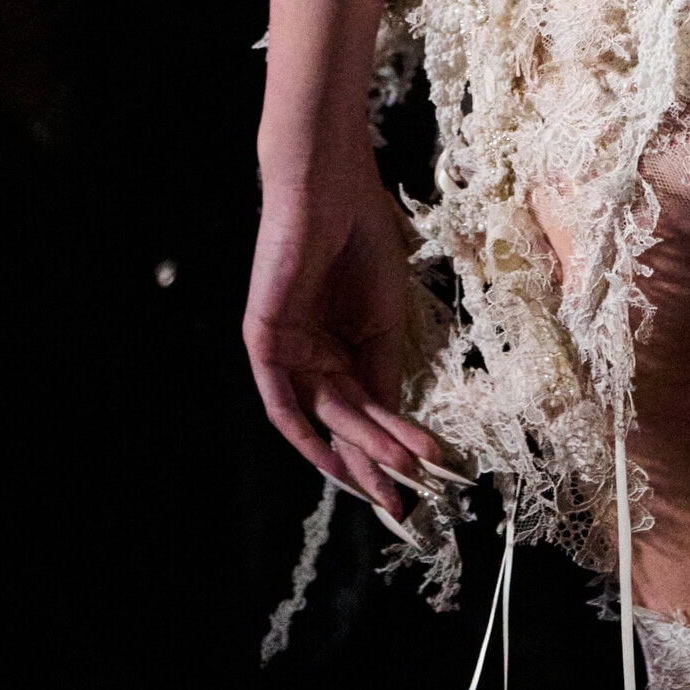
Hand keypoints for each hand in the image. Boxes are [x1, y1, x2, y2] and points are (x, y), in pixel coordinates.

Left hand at [245, 165, 447, 514]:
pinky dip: (306, 434)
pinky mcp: (263, 342)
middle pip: (346, 424)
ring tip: (400, 469)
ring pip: (324, 416)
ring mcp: (286, 352)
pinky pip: (281, 402)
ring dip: (362, 447)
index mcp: (340, 349)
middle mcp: (311, 358)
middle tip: (408, 498)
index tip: (425, 479)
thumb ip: (384, 377)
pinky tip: (333, 460)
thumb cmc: (363, 244)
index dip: (392, 447)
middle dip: (378, 462)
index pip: (366, 411)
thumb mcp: (385, 322)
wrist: (332, 192)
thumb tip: (396, 433)